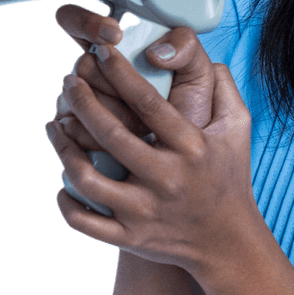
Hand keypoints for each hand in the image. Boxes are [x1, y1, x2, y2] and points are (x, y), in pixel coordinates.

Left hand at [44, 39, 262, 274]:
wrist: (227, 243)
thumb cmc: (228, 176)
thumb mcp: (238, 128)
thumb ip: (223, 86)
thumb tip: (201, 56)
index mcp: (191, 147)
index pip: (148, 102)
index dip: (120, 73)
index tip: (101, 51)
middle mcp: (166, 179)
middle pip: (111, 134)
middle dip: (82, 101)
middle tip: (68, 81)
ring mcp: (145, 211)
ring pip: (86, 178)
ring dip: (63, 147)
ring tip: (55, 125)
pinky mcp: (130, 237)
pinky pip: (82, 220)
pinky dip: (65, 199)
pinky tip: (61, 176)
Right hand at [52, 4, 215, 147]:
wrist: (186, 167)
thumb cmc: (189, 117)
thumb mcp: (198, 77)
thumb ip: (187, 47)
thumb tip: (155, 53)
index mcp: (117, 52)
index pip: (77, 21)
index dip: (88, 24)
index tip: (114, 35)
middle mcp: (93, 75)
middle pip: (84, 64)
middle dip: (116, 83)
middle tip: (142, 99)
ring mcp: (79, 104)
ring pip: (78, 97)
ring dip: (116, 112)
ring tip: (143, 126)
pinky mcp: (73, 134)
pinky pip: (73, 128)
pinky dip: (103, 136)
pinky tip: (125, 141)